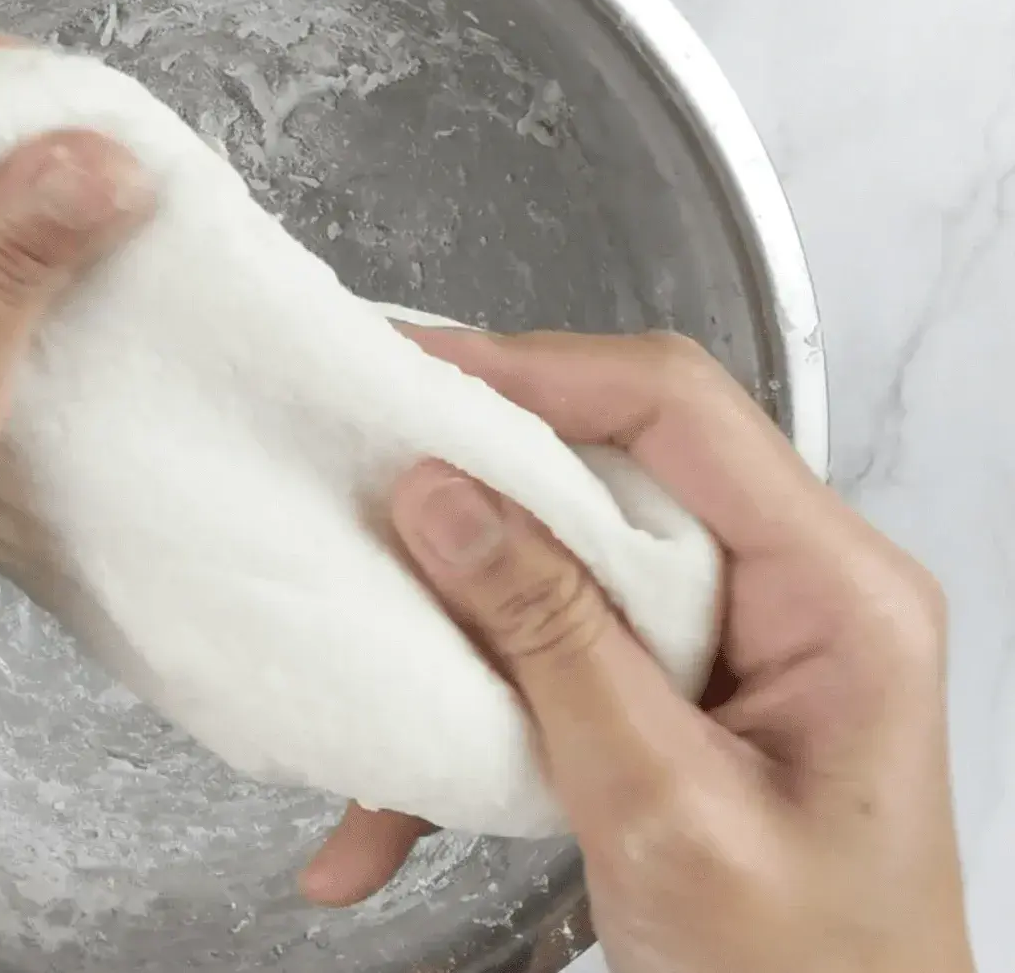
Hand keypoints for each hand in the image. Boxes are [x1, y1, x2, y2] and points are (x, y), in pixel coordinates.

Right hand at [305, 330, 973, 972]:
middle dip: (472, 486)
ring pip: (562, 567)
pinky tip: (385, 818)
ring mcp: (734, 642)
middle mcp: (792, 590)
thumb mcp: (663, 808)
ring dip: (450, 625)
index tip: (410, 370)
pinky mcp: (676, 694)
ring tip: (354, 641)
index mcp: (836, 592)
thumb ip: (554, 640)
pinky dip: (464, 724)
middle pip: (608, 471)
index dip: (537, 370)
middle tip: (351, 470)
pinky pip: (551, 661)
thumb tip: (440, 495)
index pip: (678, 409)